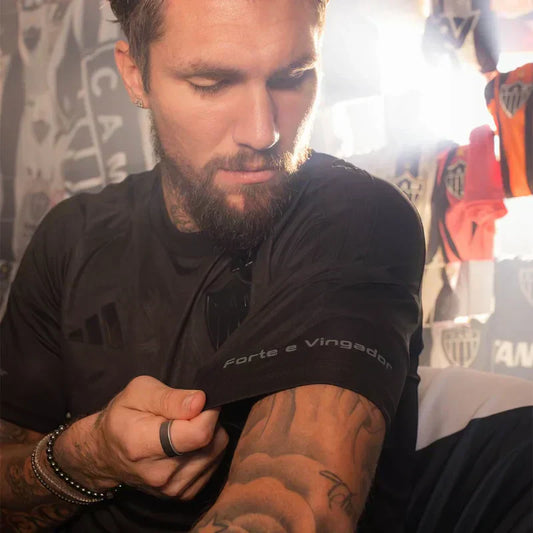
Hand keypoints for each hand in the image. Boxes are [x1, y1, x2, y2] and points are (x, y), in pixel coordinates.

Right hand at [55, 376, 228, 499]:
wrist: (106, 453)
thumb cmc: (123, 415)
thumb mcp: (139, 391)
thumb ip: (170, 397)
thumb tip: (200, 402)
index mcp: (144, 444)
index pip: (198, 434)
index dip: (208, 412)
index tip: (201, 401)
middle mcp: (160, 473)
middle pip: (211, 443)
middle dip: (209, 421)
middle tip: (190, 412)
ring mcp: (172, 488)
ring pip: (216, 453)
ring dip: (210, 435)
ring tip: (186, 426)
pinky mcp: (182, 494)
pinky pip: (213, 466)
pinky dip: (207, 450)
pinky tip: (188, 443)